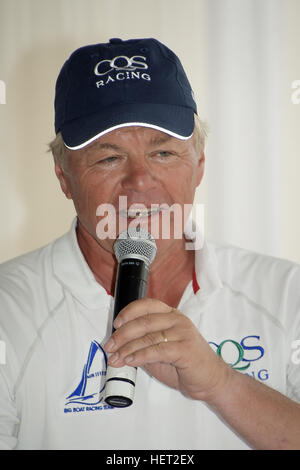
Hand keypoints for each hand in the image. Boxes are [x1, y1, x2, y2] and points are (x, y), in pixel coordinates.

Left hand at [104, 298, 230, 401]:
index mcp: (171, 315)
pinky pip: (157, 350)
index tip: (115, 324)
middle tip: (109, 346)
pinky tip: (130, 361)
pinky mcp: (185, 349)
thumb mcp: (160, 351)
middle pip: (144, 322)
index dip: (128, 312)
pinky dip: (140, 355)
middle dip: (122, 335)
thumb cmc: (185, 364)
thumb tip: (118, 346)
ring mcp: (183, 333)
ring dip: (127, 348)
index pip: (146, 305)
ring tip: (115, 358)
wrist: (210, 380)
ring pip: (148, 336)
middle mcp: (177, 320)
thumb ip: (143, 344)